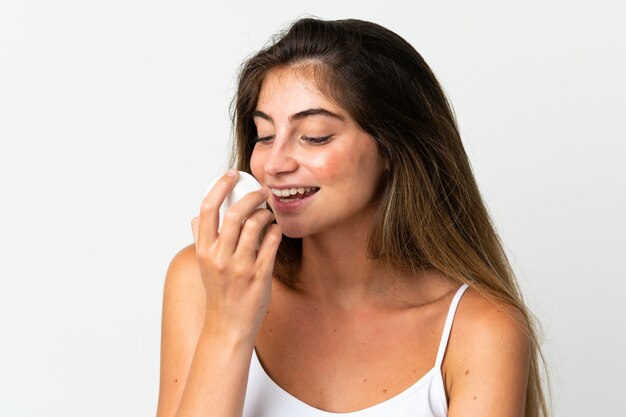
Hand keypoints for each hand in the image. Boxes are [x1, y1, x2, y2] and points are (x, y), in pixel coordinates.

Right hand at [191, 170, 281, 344]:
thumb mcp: (203, 266)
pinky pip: (271, 243)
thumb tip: (197, 217)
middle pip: (234, 213)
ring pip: (254, 226)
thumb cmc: (219, 293)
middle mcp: (219, 257)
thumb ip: (201, 240)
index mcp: (203, 251)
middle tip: (262, 191)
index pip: (206, 209)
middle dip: (251, 196)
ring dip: (265, 213)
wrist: (228, 327)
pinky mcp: (259, 276)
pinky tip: (276, 230)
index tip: (232, 175)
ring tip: (269, 214)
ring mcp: (239, 267)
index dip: (220, 186)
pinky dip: (275, 231)